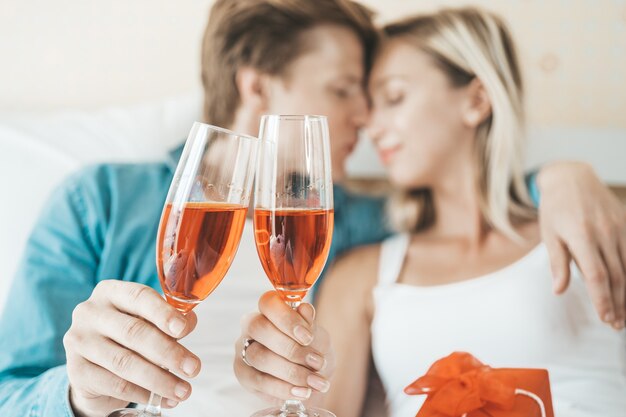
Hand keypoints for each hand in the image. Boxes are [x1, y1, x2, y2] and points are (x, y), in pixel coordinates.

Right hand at [63, 280, 200, 416]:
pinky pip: (115, 384)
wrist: (95, 367)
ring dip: (159, 379)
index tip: (183, 330)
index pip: (139, 296)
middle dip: (169, 352)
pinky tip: (161, 399)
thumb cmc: (128, 337)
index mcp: (110, 292)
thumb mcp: (148, 321)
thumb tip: (188, 323)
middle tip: (193, 368)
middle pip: (134, 332)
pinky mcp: (76, 371)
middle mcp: (90, 312)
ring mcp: (79, 341)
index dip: (163, 313)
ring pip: (125, 362)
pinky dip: (142, 393)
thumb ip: (169, 319)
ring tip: (183, 390)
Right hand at [234, 291, 333, 404]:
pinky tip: (302, 392)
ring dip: (291, 372)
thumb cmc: (311, 348)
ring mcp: (244, 350)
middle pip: (259, 328)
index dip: (287, 319)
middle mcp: (251, 327)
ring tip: (315, 382)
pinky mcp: (244, 375)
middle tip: (317, 362)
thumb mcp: (317, 336)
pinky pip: (260, 382)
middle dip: (290, 348)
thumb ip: (310, 325)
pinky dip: (284, 389)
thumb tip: (305, 310)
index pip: (269, 303)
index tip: (308, 337)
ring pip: (259, 357)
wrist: (311, 375)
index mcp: (269, 310)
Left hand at [538, 162, 625, 329]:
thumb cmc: (555, 209)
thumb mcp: (549, 234)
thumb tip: (559, 290)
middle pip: (617, 275)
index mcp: (581, 235)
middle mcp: (604, 232)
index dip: (603, 298)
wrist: (572, 178)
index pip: (597, 275)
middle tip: (616, 324)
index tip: (605, 317)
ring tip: (624, 315)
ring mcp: (618, 228)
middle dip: (618, 303)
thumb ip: (557, 262)